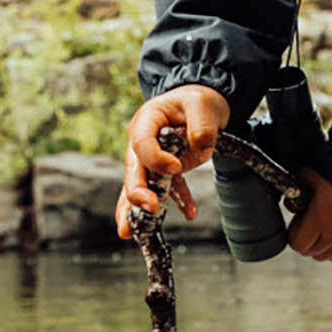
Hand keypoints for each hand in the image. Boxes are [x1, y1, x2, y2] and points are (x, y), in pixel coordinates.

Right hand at [116, 84, 232, 238]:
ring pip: (140, 185)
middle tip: (148, 206)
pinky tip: (190, 213)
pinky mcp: (165, 170)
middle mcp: (142, 141)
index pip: (142, 143)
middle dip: (137, 191)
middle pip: (133, 169)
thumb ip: (202, 124)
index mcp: (147, 121)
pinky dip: (176, 201)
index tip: (175, 167)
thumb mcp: (202, 104)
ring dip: (137, 208)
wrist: (202, 102)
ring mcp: (151, 158)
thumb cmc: (197, 99)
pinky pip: (166, 189)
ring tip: (129, 232)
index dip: (156, 158)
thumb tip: (202, 146)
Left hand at [287, 167, 331, 263]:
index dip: (293, 232)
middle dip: (305, 240)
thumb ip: (297, 188)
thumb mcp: (309, 174)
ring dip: (319, 246)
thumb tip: (292, 199)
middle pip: (309, 252)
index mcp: (318, 221)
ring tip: (321, 228)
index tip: (298, 219)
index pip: (296, 244)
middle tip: (308, 222)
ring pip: (324, 256)